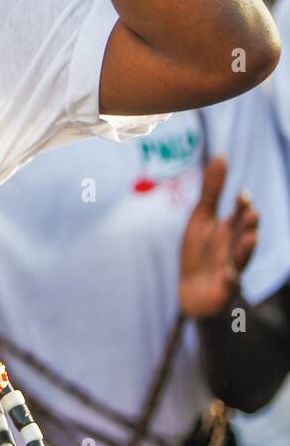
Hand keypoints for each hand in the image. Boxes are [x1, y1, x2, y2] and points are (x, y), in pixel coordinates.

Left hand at [179, 156, 257, 319]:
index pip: (239, 214)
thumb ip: (212, 190)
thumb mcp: (202, 218)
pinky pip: (229, 286)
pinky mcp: (223, 289)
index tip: (242, 196)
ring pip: (241, 258)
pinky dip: (231, 281)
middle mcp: (234, 247)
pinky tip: (230, 276)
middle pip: (244, 234)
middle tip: (252, 214)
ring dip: (246, 249)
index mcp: (229, 229)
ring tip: (251, 238)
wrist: (193, 291)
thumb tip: (222, 155)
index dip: (242, 206)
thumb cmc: (200, 251)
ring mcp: (231, 268)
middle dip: (248, 225)